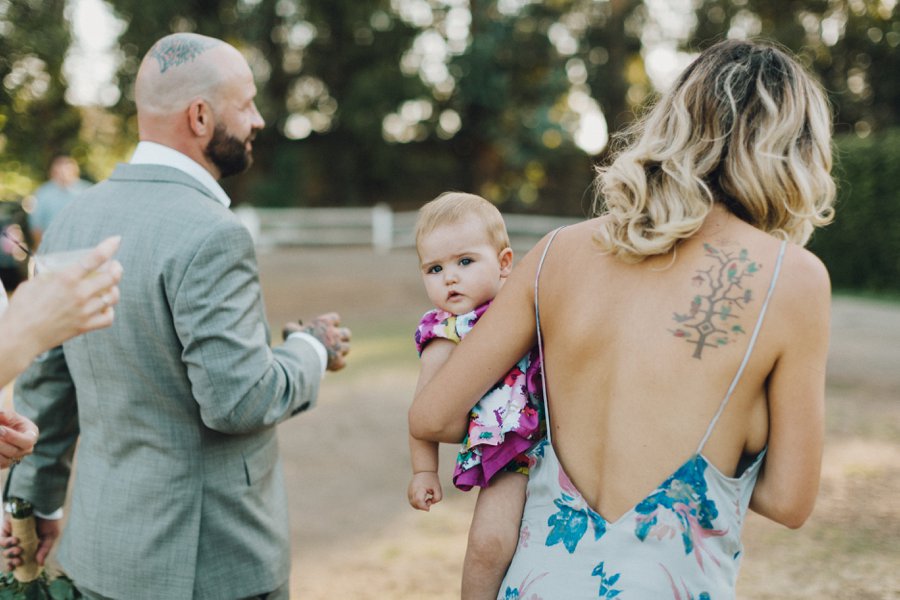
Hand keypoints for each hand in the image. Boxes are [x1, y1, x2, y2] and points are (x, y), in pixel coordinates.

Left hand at [0, 410, 37, 467]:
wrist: (3, 428)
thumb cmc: (8, 420)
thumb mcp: (9, 415)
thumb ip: (6, 414)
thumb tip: (1, 414)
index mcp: (32, 435)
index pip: (27, 441)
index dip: (13, 437)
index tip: (0, 428)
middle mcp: (26, 449)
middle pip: (15, 452)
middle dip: (1, 444)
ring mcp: (16, 458)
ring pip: (5, 460)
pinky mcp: (5, 463)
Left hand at [1, 515, 59, 569]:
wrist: (45, 507)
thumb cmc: (49, 521)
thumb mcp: (50, 537)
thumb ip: (45, 550)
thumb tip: (40, 564)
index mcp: (27, 546)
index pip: (16, 558)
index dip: (13, 565)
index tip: (16, 568)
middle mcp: (17, 541)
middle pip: (8, 555)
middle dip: (12, 561)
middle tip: (19, 560)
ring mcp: (11, 534)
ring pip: (3, 548)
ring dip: (9, 553)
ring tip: (19, 550)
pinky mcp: (7, 527)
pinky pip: (1, 538)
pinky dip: (6, 542)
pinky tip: (15, 540)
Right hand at [10, 236, 122, 360]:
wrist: (19, 337)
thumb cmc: (22, 307)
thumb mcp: (34, 283)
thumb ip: (52, 275)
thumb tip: (62, 270)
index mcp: (66, 279)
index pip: (94, 258)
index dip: (109, 247)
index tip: (117, 239)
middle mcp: (79, 294)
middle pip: (111, 277)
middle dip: (116, 269)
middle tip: (115, 266)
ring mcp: (84, 311)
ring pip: (113, 297)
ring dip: (114, 289)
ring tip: (110, 287)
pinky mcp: (84, 327)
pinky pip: (108, 318)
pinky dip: (109, 311)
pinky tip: (104, 307)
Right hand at [283, 312, 350, 371]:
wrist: (301, 357)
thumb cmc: (295, 342)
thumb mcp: (290, 331)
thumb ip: (292, 327)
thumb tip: (292, 327)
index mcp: (325, 323)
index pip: (335, 318)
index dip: (332, 323)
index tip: (327, 328)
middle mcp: (335, 334)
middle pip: (347, 333)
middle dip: (342, 337)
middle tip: (335, 342)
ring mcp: (338, 347)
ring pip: (347, 348)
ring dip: (341, 351)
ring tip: (332, 355)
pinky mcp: (338, 361)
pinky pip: (343, 362)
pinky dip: (337, 365)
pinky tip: (330, 366)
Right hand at [408, 471, 442, 510]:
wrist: (424, 471)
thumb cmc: (431, 480)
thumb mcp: (438, 488)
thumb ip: (437, 498)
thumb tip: (431, 503)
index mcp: (420, 488)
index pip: (419, 501)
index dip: (424, 507)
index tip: (429, 507)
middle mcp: (413, 490)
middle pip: (414, 504)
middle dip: (422, 507)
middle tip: (429, 500)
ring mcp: (409, 491)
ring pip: (412, 504)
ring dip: (419, 506)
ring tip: (426, 499)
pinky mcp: (409, 492)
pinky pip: (411, 501)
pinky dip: (417, 503)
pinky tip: (423, 498)